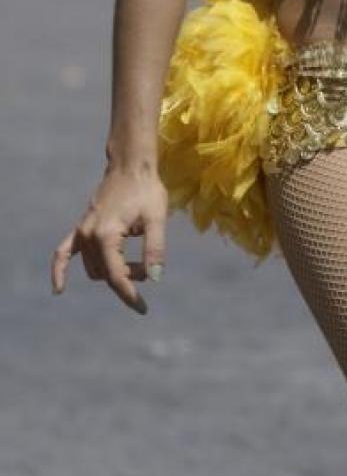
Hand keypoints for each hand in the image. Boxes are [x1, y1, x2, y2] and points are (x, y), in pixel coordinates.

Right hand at [50, 166, 168, 314]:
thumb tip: (155, 278)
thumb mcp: (157, 218)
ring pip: (95, 267)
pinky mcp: (81, 227)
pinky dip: (60, 270)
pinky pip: (63, 253)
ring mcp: (82, 231)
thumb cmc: (147, 190)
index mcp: (107, 235)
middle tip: (150, 264)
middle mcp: (89, 235)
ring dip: (113, 271)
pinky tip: (59, 289)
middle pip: (107, 273)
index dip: (130, 294)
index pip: (117, 276)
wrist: (131, 166)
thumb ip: (155, 248)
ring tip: (137, 258)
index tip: (143, 309)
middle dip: (129, 276)